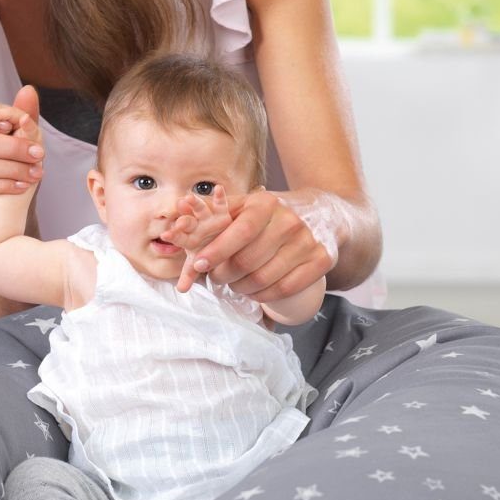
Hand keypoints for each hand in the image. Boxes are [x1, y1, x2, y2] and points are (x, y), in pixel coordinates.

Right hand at [0, 85, 43, 221]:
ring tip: (36, 172)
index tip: (12, 125)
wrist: (4, 215)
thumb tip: (28, 89)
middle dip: (11, 146)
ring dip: (12, 167)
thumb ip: (22, 117)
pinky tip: (21, 186)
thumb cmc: (12, 174)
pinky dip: (2, 185)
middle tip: (39, 153)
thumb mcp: (21, 144)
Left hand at [160, 185, 231, 291]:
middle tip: (177, 217)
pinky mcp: (224, 212)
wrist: (229, 241)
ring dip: (195, 204)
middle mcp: (198, 226)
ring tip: (187, 198)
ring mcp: (210, 218)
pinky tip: (218, 189)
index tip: (166, 235)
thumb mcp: (199, 263)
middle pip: (189, 221)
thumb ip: (190, 273)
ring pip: (201, 210)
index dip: (175, 236)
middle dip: (184, 219)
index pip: (181, 237)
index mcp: (191, 238)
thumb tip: (180, 290)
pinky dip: (219, 197)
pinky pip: (221, 203)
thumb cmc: (210, 253)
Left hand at [184, 190, 334, 303]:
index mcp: (266, 203)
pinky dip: (263, 296)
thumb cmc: (270, 214)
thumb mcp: (244, 205)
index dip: (216, 251)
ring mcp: (307, 242)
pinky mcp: (321, 261)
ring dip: (241, 288)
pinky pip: (285, 289)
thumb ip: (212, 211)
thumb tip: (179, 214)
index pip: (239, 232)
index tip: (199, 265)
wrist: (320, 214)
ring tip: (234, 283)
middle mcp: (289, 221)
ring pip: (264, 279)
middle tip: (215, 277)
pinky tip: (254, 291)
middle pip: (247, 261)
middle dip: (224, 274)